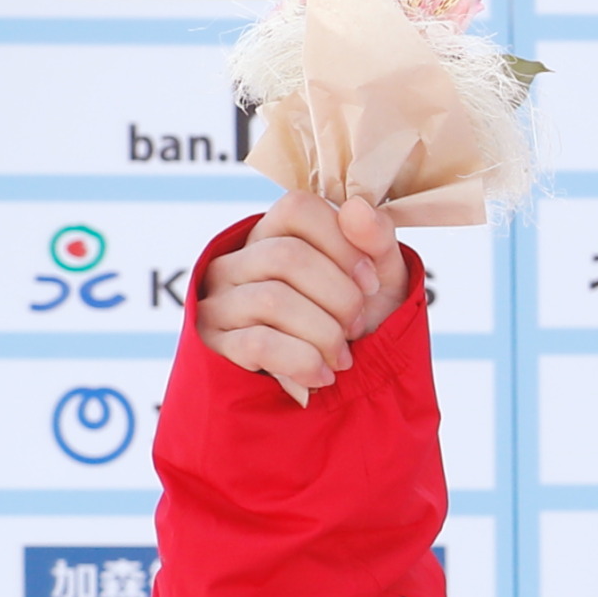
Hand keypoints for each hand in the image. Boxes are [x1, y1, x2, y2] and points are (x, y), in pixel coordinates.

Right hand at [193, 190, 406, 397]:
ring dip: (325, 334)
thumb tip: (358, 208)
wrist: (344, 388)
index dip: (343, 245)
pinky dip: (303, 362)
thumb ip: (377, 242)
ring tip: (342, 356)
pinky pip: (258, 343)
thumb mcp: (383, 281)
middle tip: (358, 327)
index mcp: (276, 234)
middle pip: (287, 257)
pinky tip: (322, 376)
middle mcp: (238, 260)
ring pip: (273, 300)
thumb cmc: (360, 323)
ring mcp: (219, 300)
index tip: (370, 284)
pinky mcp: (214, 343)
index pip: (298, 208)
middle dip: (340, 299)